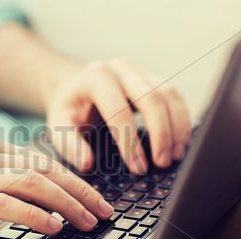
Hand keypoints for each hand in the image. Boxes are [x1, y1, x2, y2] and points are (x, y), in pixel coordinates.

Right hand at [0, 136, 112, 238]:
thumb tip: (36, 191)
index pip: (43, 160)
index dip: (74, 180)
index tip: (94, 197)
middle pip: (45, 169)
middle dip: (80, 191)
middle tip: (103, 211)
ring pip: (32, 183)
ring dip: (66, 204)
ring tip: (86, 221)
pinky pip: (5, 203)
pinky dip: (34, 215)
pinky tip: (52, 226)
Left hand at [45, 59, 191, 173]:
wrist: (75, 89)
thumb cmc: (69, 110)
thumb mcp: (59, 127)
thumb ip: (70, 145)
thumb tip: (87, 164)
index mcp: (95, 77)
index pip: (118, 110)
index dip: (130, 142)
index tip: (138, 168)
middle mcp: (120, 68)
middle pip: (151, 97)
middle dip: (161, 133)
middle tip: (162, 163)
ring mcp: (139, 71)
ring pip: (168, 95)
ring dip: (177, 127)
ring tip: (176, 156)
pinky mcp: (153, 79)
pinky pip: (174, 97)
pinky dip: (181, 120)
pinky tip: (180, 143)